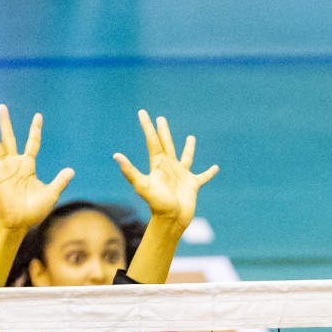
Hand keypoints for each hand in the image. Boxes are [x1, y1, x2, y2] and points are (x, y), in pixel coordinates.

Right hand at [0, 105, 74, 231]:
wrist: (21, 222)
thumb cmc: (34, 210)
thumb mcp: (51, 193)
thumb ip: (60, 180)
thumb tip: (71, 170)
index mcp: (28, 165)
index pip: (32, 142)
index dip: (35, 129)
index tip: (38, 115)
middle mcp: (14, 164)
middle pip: (10, 138)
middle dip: (6, 123)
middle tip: (2, 107)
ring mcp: (3, 169)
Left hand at [113, 111, 218, 228]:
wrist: (171, 219)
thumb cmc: (157, 203)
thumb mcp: (142, 185)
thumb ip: (130, 171)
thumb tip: (116, 155)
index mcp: (158, 164)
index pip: (152, 141)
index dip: (147, 127)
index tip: (142, 112)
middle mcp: (169, 167)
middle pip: (166, 144)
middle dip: (163, 131)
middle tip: (161, 118)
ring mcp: (181, 175)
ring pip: (185, 157)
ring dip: (188, 148)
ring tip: (191, 137)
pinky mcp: (192, 184)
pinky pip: (202, 176)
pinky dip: (209, 173)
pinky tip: (215, 168)